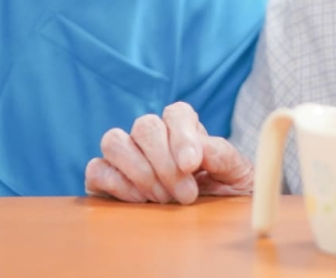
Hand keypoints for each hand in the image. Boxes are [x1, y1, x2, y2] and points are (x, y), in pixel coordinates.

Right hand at [85, 102, 253, 204]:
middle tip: (186, 195)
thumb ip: (223, 157)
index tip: (192, 165)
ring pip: (113, 141)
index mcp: (184, 128)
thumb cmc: (227, 192)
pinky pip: (96, 169)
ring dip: (139, 171)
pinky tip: (140, 201)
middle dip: (164, 164)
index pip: (176, 113)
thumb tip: (201, 150)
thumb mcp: (238, 176)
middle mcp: (152, 137)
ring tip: (162, 198)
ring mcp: (126, 156)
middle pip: (144, 126)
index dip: (181, 136)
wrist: (211, 222)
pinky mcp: (106, 179)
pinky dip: (116, 184)